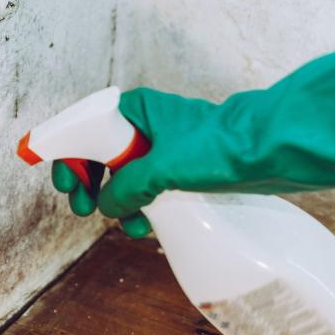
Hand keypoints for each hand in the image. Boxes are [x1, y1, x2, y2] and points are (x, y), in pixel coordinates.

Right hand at [50, 87, 218, 237]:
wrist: (270, 150)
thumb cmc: (221, 145)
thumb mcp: (161, 167)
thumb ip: (126, 187)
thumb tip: (107, 205)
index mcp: (134, 110)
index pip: (85, 129)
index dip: (69, 157)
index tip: (64, 184)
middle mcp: (143, 126)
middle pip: (98, 156)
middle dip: (90, 185)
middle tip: (83, 207)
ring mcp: (160, 149)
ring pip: (122, 178)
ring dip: (117, 203)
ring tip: (125, 225)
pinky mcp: (178, 169)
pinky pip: (146, 190)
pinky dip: (141, 208)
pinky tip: (144, 225)